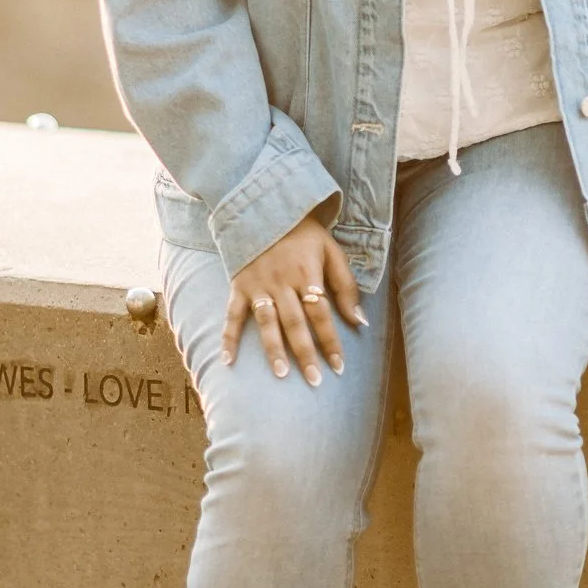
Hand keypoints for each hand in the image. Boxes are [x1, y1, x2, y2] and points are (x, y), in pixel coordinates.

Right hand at [223, 216, 368, 385]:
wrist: (266, 207)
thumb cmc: (305, 234)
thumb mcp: (331, 251)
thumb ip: (346, 286)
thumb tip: (359, 321)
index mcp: (307, 274)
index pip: (322, 315)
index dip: (331, 341)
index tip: (338, 367)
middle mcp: (282, 283)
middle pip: (295, 323)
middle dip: (306, 353)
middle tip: (314, 380)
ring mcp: (258, 285)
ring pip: (267, 322)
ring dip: (273, 349)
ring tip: (281, 374)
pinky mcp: (239, 286)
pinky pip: (232, 314)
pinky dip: (228, 337)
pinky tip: (228, 360)